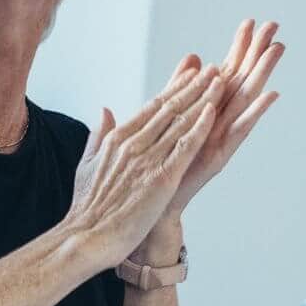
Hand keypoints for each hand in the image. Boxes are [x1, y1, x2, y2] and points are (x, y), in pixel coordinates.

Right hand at [65, 64, 227, 267]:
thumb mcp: (87, 163)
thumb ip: (99, 134)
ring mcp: (148, 159)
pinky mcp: (161, 178)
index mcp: (118, 138)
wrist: (86, 237)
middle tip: (212, 68)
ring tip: (219, 81)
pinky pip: (185, 147)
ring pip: (181, 122)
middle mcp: (134, 143)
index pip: (152, 106)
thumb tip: (105, 110)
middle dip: (194, 86)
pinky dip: (199, 127)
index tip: (190, 74)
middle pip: (170, 107)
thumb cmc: (87, 208)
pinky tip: (212, 112)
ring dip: (202, 99)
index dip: (174, 88)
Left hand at [120, 22, 285, 262]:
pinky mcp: (218, 156)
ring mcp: (220, 139)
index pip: (225, 72)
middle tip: (273, 25)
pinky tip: (270, 95)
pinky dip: (255, 113)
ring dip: (262, 74)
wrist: (150, 208)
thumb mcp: (167, 119)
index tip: (250, 22)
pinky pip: (239, 131)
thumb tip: (192, 58)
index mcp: (205, 112)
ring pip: (245, 99)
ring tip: (277, 49)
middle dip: (256, 52)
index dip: (238, 47)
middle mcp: (218, 123)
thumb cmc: (158, 168)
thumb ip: (178, 88)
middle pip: (242, 80)